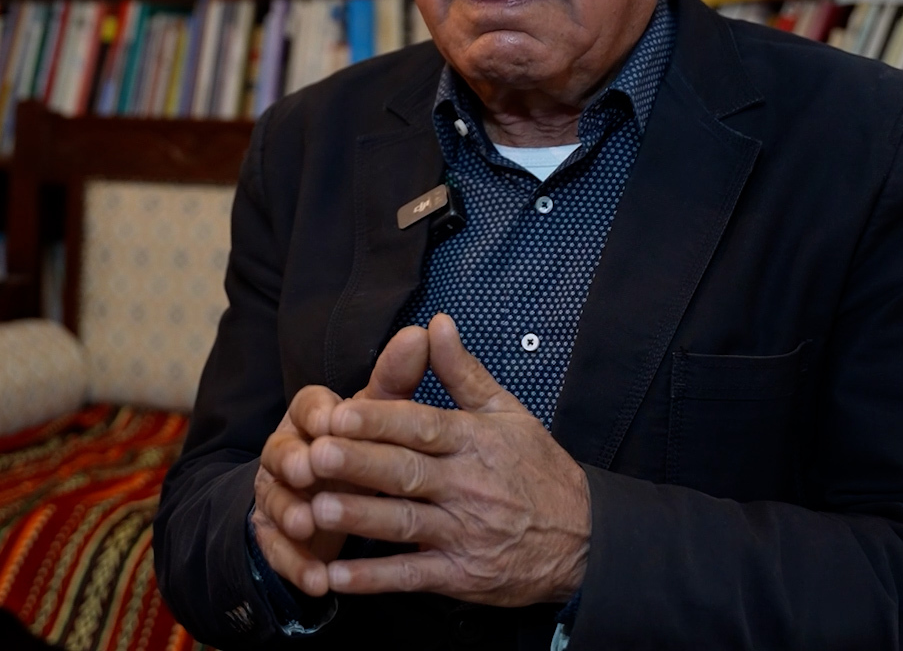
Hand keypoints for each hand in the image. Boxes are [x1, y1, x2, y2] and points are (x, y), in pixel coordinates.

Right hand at [252, 324, 428, 595]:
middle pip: (284, 451)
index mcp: (313, 416)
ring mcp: (277, 494)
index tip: (333, 418)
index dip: (318, 412)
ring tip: (307, 524)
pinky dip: (297, 565)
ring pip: (277, 500)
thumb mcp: (380, 412)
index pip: (308, 405)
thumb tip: (427, 330)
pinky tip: (318, 580)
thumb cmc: (362, 444)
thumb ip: (398, 377)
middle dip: (296, 459)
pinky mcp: (277, 536)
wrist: (324, 494)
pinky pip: (282, 551)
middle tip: (310, 468)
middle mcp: (288, 450)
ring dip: (289, 512)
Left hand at [309, 313, 591, 606]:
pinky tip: (336, 576)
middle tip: (317, 454)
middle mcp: (467, 486)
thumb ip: (463, 371)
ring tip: (318, 509)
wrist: (586, 539)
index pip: (423, 427)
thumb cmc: (538, 470)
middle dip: (361, 464)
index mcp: (475, 442)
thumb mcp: (508, 413)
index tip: (340, 414)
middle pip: (407, 473)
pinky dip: (375, 578)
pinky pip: (413, 576)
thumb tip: (435, 323)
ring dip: (362, 518)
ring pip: (406, 523)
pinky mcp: (462, 576)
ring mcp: (464, 533)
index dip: (381, 421)